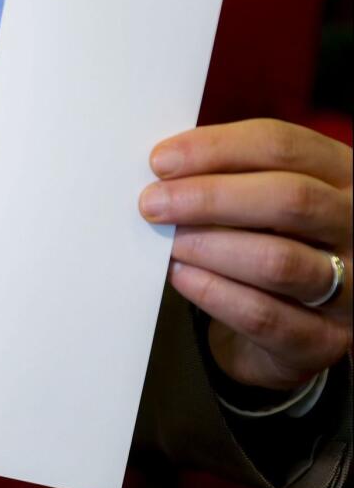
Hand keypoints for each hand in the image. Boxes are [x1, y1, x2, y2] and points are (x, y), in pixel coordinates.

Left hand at [140, 119, 352, 391]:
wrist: (290, 324)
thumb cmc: (270, 242)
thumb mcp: (263, 199)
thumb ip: (228, 176)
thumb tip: (164, 168)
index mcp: (344, 175)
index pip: (284, 147)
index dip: (217, 149)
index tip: (160, 161)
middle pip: (289, 199)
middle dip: (209, 197)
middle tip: (153, 204)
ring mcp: (351, 287)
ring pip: (278, 261)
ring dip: (210, 247)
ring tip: (169, 243)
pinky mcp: (325, 340)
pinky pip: (264, 315)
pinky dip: (214, 293)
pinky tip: (182, 276)